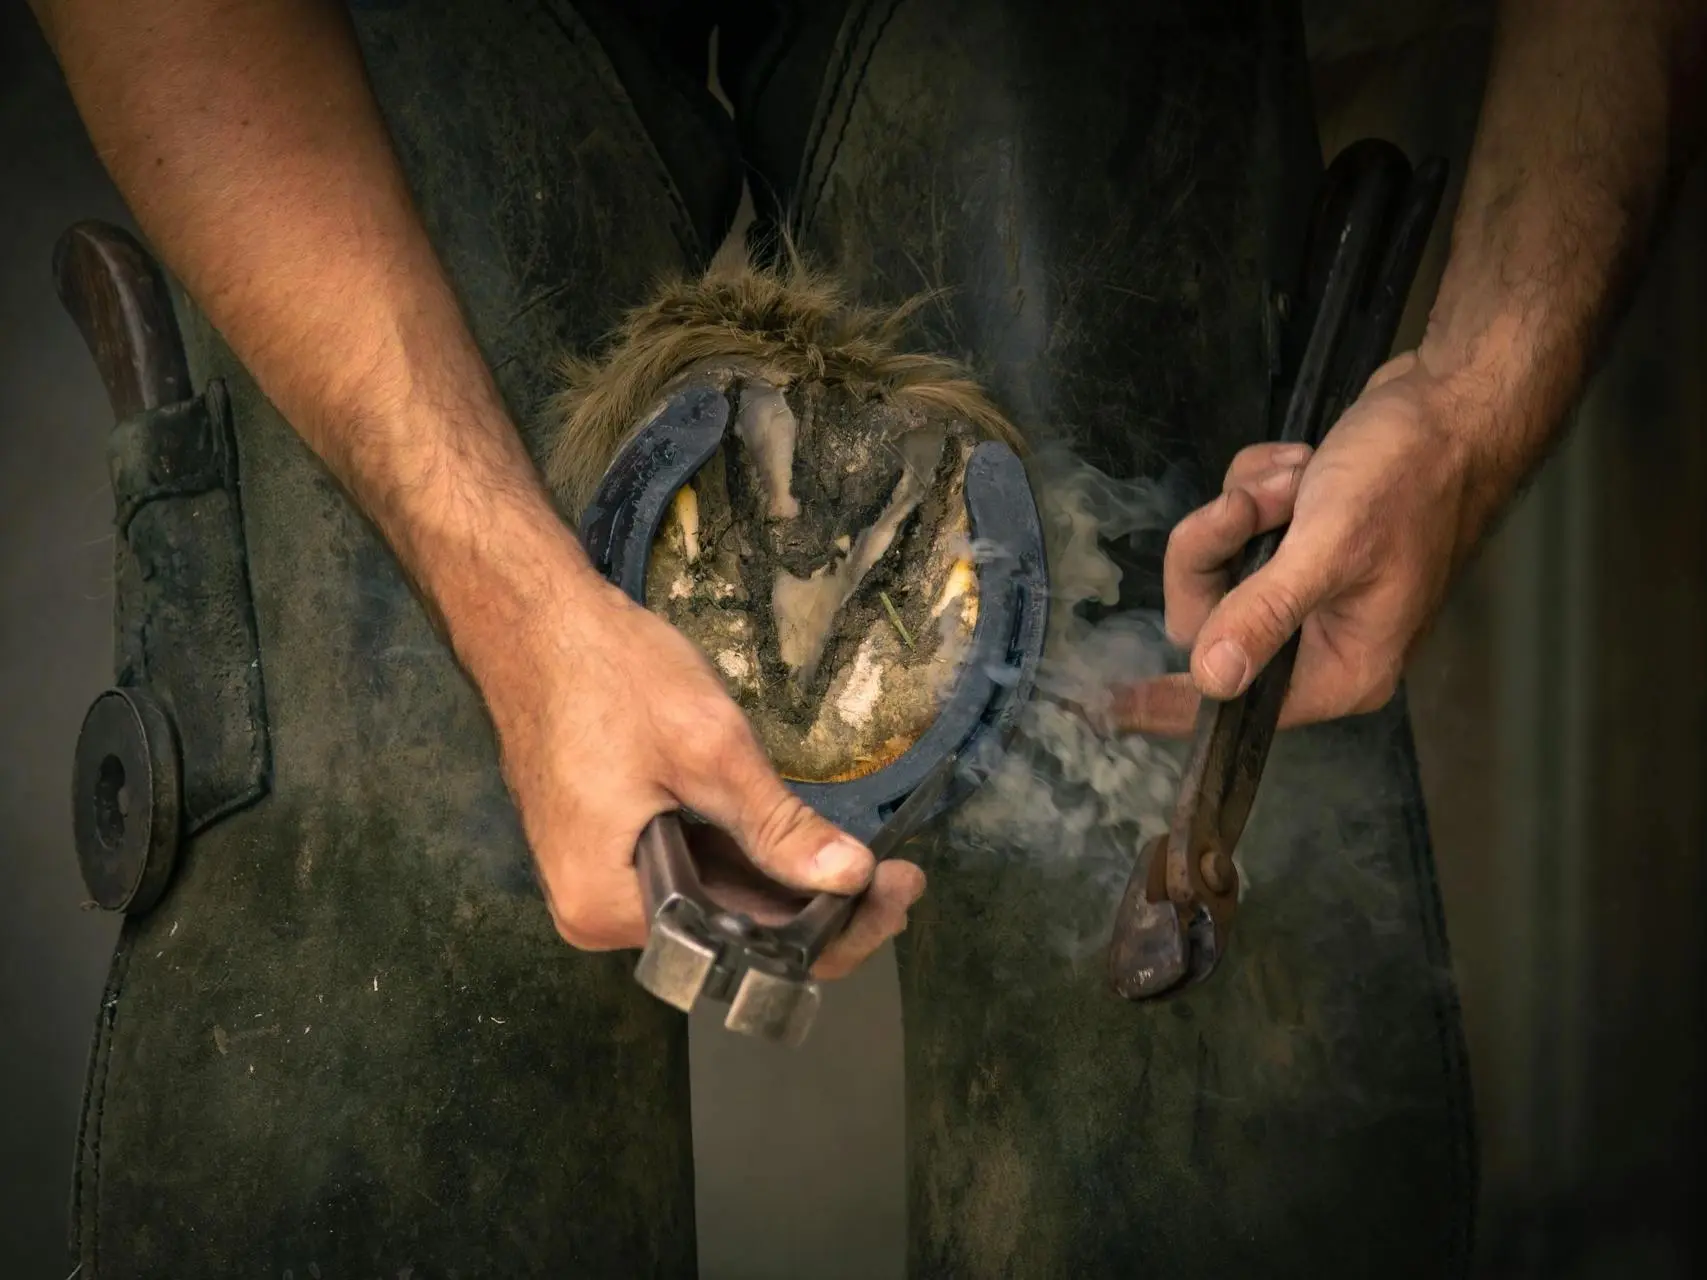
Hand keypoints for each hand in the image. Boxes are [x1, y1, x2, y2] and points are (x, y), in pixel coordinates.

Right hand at [473, 568, 924, 979]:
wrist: (533, 619)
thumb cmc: (609, 674)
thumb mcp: (707, 748)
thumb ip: (778, 824)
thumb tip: (852, 878)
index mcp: (609, 906)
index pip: (743, 949)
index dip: (833, 929)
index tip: (898, 888)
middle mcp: (598, 913)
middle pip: (731, 931)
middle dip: (818, 906)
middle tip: (900, 872)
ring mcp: (601, 879)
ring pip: (716, 899)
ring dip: (787, 879)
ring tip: (869, 860)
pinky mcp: (610, 845)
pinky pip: (691, 868)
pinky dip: (746, 855)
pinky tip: (801, 836)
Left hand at [1111, 352, 1483, 735]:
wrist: (1452, 401)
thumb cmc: (1411, 477)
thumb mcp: (1332, 547)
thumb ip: (1266, 614)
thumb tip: (1212, 680)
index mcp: (1342, 668)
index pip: (1236, 703)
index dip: (1169, 704)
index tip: (1106, 708)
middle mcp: (1322, 642)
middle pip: (1208, 617)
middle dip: (1221, 545)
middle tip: (1256, 503)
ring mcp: (1308, 591)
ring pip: (1218, 563)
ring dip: (1247, 506)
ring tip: (1299, 476)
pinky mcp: (1298, 544)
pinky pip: (1239, 526)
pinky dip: (1260, 485)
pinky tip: (1304, 464)